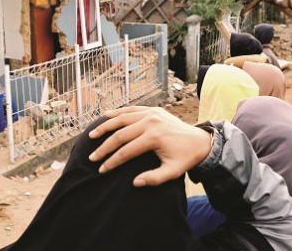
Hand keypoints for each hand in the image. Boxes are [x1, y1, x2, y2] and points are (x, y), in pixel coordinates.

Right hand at [88, 106, 212, 186]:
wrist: (199, 140)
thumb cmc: (185, 158)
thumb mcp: (172, 172)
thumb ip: (154, 179)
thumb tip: (135, 183)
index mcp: (154, 137)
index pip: (126, 151)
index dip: (112, 162)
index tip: (101, 170)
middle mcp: (150, 122)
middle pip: (120, 135)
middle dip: (104, 147)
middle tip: (92, 157)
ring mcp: (151, 113)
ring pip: (122, 118)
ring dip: (105, 126)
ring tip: (91, 135)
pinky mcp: (152, 109)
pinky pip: (131, 109)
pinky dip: (117, 113)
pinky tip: (105, 116)